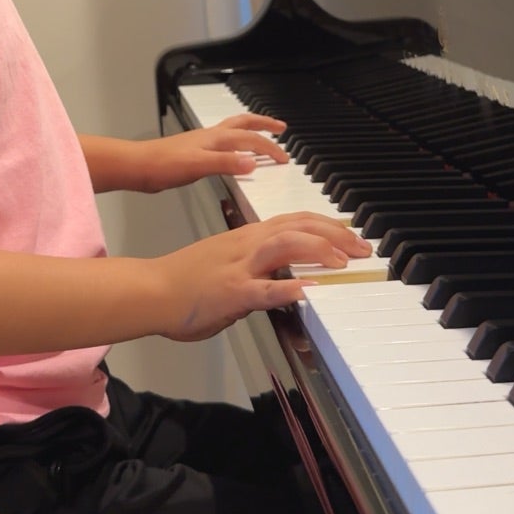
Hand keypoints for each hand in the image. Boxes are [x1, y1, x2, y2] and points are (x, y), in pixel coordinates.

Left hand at [134, 115, 289, 192]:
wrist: (138, 167)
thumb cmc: (164, 165)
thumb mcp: (198, 166)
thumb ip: (226, 164)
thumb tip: (253, 163)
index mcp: (216, 138)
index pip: (250, 139)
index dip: (269, 148)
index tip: (284, 159)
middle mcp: (211, 136)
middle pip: (244, 123)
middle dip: (264, 124)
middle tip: (281, 127)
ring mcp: (203, 142)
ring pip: (233, 129)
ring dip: (251, 129)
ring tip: (262, 133)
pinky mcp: (195, 151)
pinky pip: (224, 142)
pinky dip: (236, 143)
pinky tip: (233, 154)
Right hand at [153, 212, 370, 341]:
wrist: (151, 290)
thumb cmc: (183, 283)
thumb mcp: (226, 267)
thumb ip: (255, 271)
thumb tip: (279, 283)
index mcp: (247, 237)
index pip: (294, 221)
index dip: (327, 225)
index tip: (351, 235)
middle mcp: (247, 245)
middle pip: (298, 226)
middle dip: (335, 235)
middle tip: (362, 248)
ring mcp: (239, 267)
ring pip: (285, 245)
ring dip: (318, 251)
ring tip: (342, 261)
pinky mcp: (230, 292)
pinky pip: (264, 289)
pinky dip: (289, 288)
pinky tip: (308, 291)